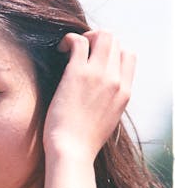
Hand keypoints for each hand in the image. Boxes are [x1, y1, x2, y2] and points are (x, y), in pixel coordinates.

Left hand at [43, 30, 135, 161]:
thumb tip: (98, 93)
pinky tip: (60, 50)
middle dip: (97, 39)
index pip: (128, 55)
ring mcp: (98, 75)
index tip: (95, 59)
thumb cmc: (82, 142)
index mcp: (124, 92)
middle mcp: (115, 80)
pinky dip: (69, 39)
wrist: (72, 152)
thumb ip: (108, 101)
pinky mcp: (77, 73)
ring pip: (102, 35)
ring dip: (85, 36)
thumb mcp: (107, 120)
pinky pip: (79, 40)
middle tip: (79, 51)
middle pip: (115, 41)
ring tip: (69, 49)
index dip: (112, 51)